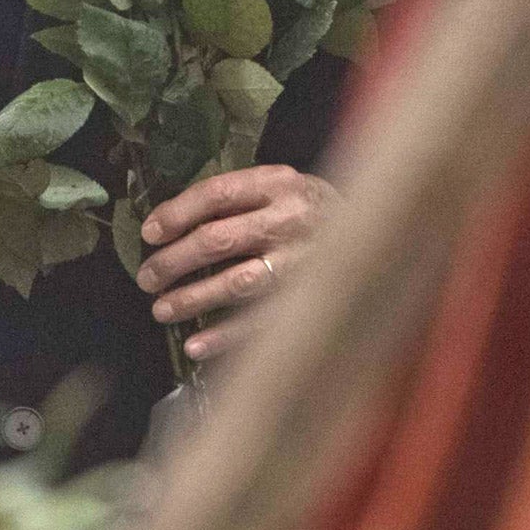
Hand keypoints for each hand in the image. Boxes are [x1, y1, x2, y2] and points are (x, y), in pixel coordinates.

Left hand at [134, 166, 335, 362]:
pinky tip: (195, 346)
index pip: (217, 194)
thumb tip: (173, 223)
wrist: (383, 234)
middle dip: (174, 261)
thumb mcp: (282, 189)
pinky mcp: (313, 299)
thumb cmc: (314, 211)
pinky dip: (225, 337)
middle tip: (147, 278)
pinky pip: (261, 322)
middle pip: (219, 239)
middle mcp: (291, 220)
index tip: (149, 233)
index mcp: (278, 183)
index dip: (177, 213)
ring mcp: (304, 263)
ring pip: (236, 283)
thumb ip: (240, 200)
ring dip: (192, 299)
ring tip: (161, 309)